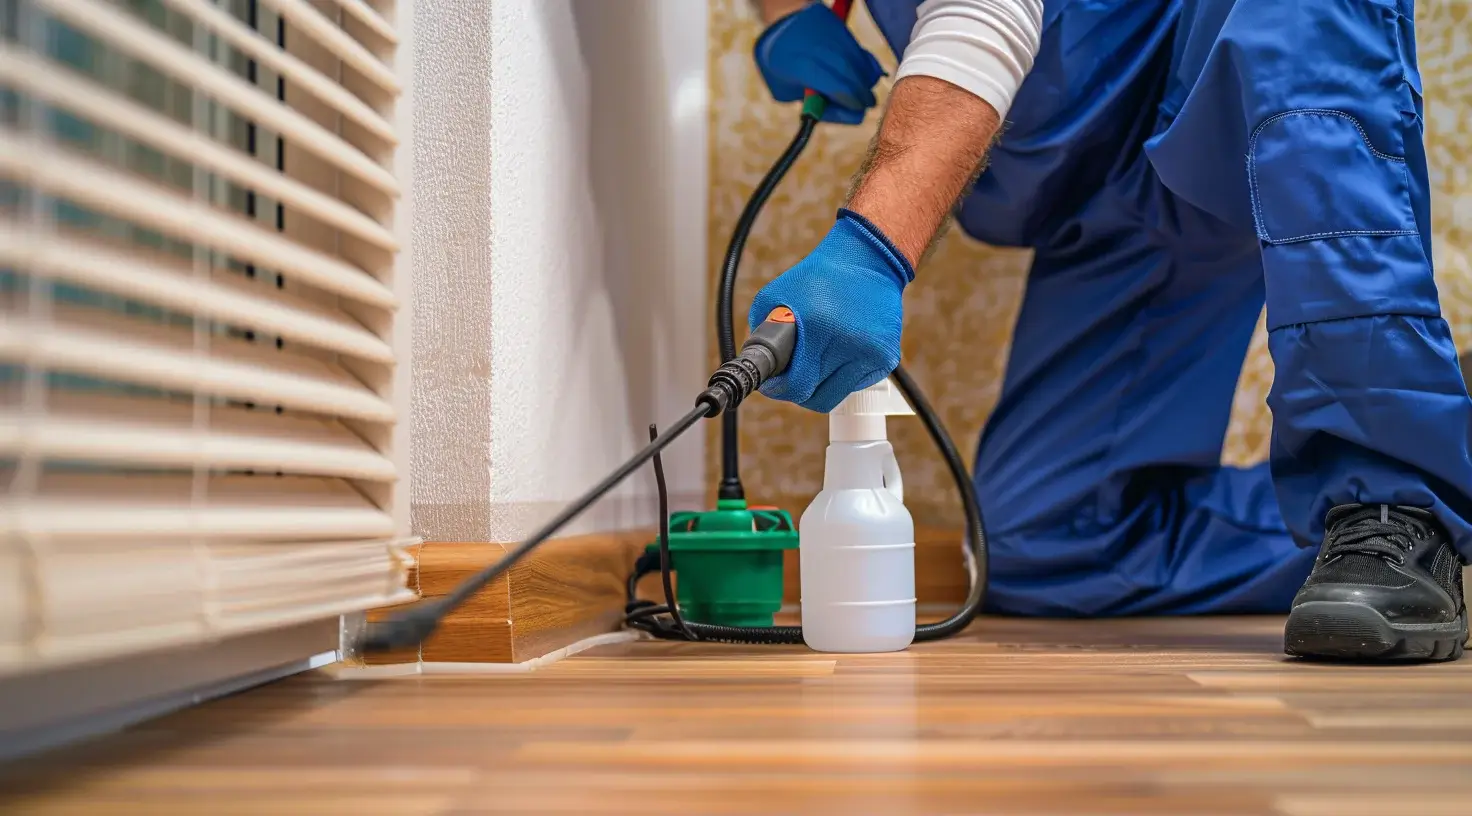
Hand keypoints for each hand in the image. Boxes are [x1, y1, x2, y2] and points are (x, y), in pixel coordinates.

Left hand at [748, 209, 912, 412]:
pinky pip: (854, 386)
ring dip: (820, 385)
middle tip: (792, 373)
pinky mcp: (887, 359)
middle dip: (798, 389)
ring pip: (835, 397)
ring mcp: (872, 355)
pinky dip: (840, 377)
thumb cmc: (818, 276)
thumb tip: (760, 370)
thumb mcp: (775, 296)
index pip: (797, 386)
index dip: (779, 389)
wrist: (869, 259)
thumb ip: (761, 333)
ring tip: (816, 360)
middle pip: (815, 398)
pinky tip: (838, 353)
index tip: (773, 383)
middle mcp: (850, 344)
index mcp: (820, 328)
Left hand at [753, 2, 884, 124]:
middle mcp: (814, 46)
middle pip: (847, 71)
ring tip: (864, 91)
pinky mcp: (838, 25)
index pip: (831, 84)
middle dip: (860, 90)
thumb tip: (849, 109)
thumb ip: (813, 103)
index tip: (858, 108)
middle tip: (868, 103)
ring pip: (855, 59)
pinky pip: (857, 48)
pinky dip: (864, 63)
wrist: (780, 24)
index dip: (848, 98)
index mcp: (796, 65)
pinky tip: (863, 74)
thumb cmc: (780, 67)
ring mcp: (828, 33)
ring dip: (865, 77)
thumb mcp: (786, 92)